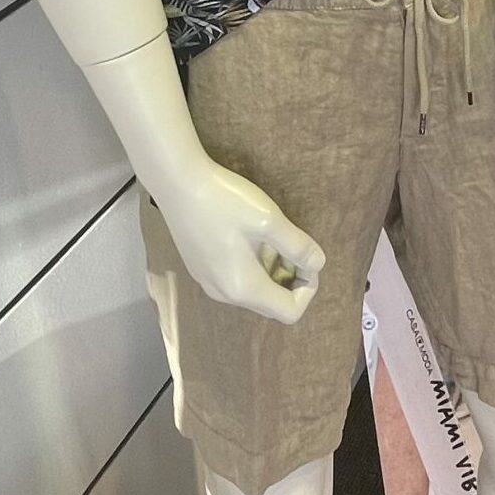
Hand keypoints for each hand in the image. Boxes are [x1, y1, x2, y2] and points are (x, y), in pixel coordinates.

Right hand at [151, 152, 324, 323]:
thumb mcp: (269, 220)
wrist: (176, 182)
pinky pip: (235, 279)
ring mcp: (208, 282)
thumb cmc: (224, 201)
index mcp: (243, 289)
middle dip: (290, 279)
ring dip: (271, 270)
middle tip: (292, 245)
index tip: (307, 257)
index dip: (308, 288)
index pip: (289, 312)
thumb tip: (318, 264)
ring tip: (270, 236)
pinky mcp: (199, 267)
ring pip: (253, 290)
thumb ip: (298, 246)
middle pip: (271, 303)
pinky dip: (252, 265)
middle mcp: (224, 294)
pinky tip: (247, 234)